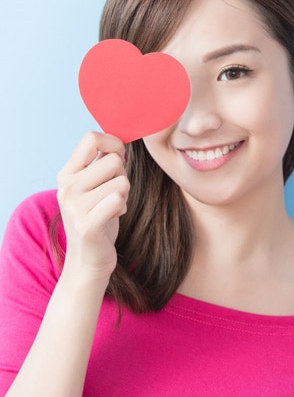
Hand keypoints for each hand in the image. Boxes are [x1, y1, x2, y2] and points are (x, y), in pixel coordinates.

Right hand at [56, 132, 129, 284]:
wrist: (88, 258)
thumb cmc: (98, 217)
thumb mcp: (93, 186)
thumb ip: (101, 163)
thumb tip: (119, 142)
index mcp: (67, 174)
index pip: (91, 138)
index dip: (114, 143)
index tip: (119, 158)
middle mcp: (67, 187)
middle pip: (114, 161)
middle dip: (123, 176)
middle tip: (112, 194)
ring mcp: (74, 206)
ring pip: (121, 182)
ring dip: (124, 195)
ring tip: (110, 208)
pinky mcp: (86, 225)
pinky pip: (117, 200)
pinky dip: (122, 208)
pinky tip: (112, 218)